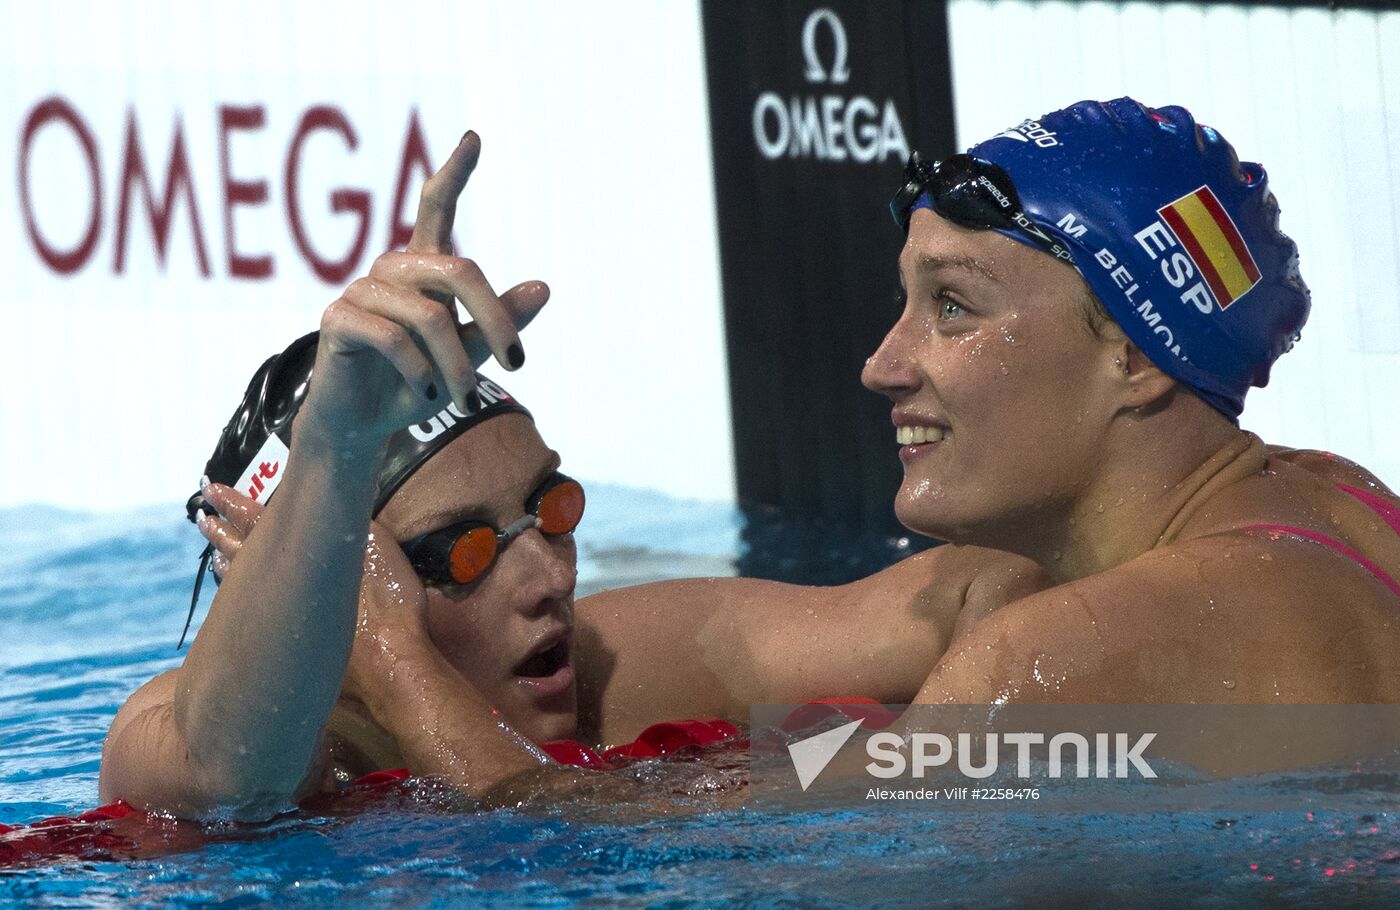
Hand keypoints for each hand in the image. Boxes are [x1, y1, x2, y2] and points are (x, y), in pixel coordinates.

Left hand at [197, 482, 438, 710]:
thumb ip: (353, 525)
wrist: (391, 661)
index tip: (211, 489)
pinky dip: (233, 590)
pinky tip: (228, 588)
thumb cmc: (388, 603)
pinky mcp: (283, 635)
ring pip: (238, 578)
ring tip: (210, 550)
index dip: (234, 503)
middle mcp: (281, 578)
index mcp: (302, 550)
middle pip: (241, 546)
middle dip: (222, 530)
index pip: (257, 518)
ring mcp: (277, 611)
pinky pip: (244, 606)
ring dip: (224, 559)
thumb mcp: (379, 546)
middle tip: (201, 516)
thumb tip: (340, 500)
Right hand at [299, 132, 550, 450]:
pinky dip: (418, 371)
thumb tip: (544, 287)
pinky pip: (390, 337)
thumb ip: (499, 323)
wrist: (364, 425)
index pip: (436, 208)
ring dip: (455, 365)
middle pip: (458, 269)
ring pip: (428, 317)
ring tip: (462, 399)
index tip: (473, 137)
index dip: (454, 173)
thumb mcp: (469, 356)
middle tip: (518, 364)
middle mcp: (392, 270)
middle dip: (496, 317)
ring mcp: (360, 291)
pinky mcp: (336, 320)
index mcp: (423, 269)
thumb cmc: (417, 385)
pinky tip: (427, 395)